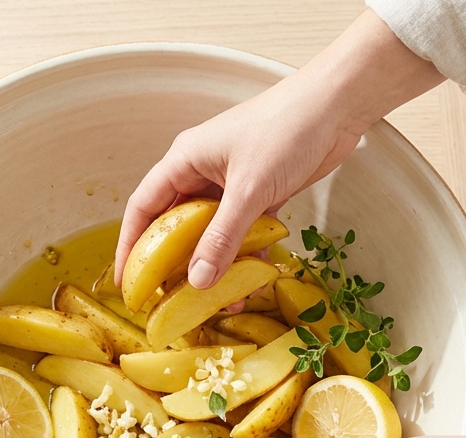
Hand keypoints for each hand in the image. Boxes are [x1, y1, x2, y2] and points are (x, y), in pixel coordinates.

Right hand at [114, 10, 443, 290]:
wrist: (336, 107)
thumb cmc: (285, 130)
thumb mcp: (249, 190)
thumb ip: (222, 238)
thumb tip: (197, 281)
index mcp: (185, 161)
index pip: (144, 208)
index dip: (131, 246)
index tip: (129, 282)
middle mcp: (202, 172)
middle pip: (177, 226)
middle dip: (177, 264)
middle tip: (173, 300)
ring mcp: (232, 183)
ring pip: (213, 232)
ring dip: (216, 264)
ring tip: (221, 301)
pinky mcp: (261, 192)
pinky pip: (244, 231)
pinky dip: (247, 253)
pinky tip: (254, 278)